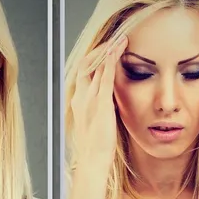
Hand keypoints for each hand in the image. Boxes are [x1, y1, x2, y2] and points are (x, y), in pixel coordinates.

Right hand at [69, 34, 126, 172]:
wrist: (92, 161)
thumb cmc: (96, 147)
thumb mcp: (95, 124)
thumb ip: (100, 110)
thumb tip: (109, 103)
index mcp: (78, 101)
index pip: (83, 72)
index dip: (95, 59)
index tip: (108, 50)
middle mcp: (80, 96)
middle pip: (87, 64)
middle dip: (100, 49)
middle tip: (116, 38)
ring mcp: (89, 98)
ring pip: (95, 65)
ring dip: (107, 49)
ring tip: (121, 38)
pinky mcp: (101, 102)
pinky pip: (105, 75)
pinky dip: (111, 59)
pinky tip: (119, 48)